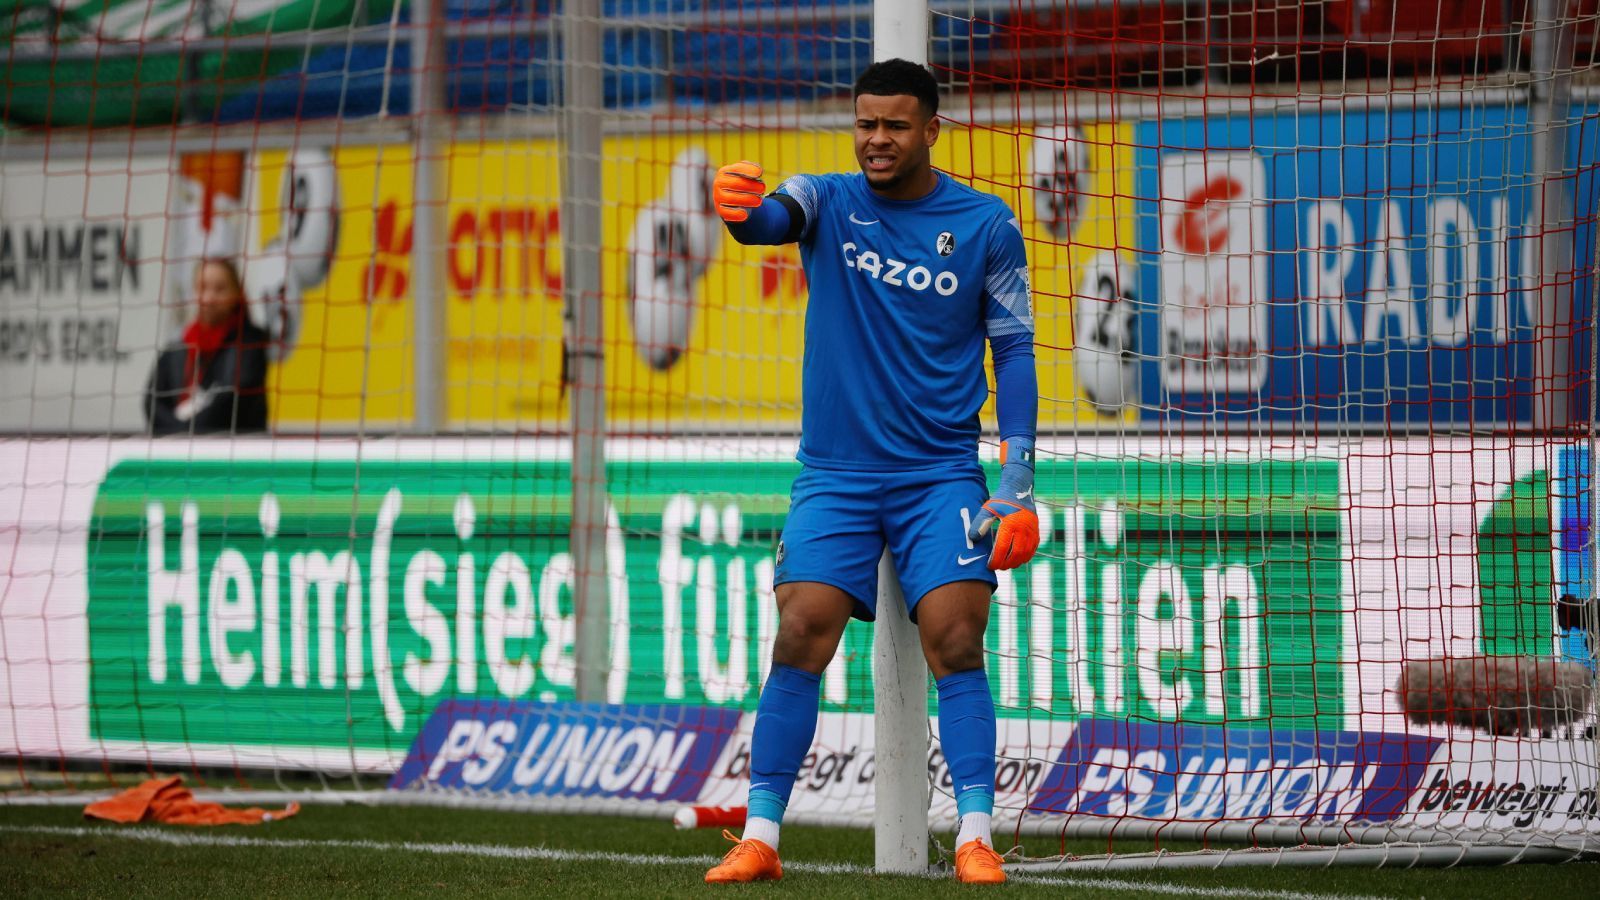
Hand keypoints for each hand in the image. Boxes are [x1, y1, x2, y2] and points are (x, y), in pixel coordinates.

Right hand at [712, 161, 764, 222]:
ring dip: (746, 199)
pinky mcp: (720, 210)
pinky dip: (736, 214)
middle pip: (734, 184)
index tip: (759, 173)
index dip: (748, 170)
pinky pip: (726, 213)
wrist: (735, 199)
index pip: (735, 169)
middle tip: (762, 188)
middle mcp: (719, 183)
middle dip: (750, 186)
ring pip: (730, 198)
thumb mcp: (746, 173)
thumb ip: (752, 169)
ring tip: (759, 201)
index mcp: (725, 172)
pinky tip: (745, 214)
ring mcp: (718, 197)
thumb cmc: (743, 183)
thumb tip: (758, 172)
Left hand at [967, 438, 1038, 569]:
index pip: (1003, 548)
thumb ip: (981, 523)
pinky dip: (1025, 557)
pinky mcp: (1036, 531)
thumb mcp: (988, 509)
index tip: (989, 566)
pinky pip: (1033, 549)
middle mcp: (1024, 528)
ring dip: (1016, 562)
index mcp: (1011, 523)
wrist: (1019, 489)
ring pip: (1026, 553)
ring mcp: (1032, 530)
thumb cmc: (1001, 500)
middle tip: (997, 567)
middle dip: (1006, 564)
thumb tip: (973, 538)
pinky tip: (1017, 559)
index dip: (996, 560)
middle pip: (1016, 554)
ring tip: (1006, 565)